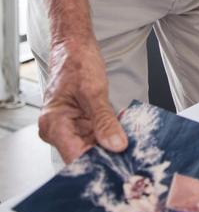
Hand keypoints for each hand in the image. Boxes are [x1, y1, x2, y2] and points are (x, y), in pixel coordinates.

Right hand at [38, 38, 127, 162]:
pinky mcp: (81, 123)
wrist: (75, 45)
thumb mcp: (94, 91)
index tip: (119, 166)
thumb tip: (116, 145)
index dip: (96, 164)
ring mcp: (70, 127)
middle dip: (107, 156)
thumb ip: (104, 120)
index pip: (74, 157)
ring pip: (92, 147)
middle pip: (83, 155)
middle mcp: (58, 130)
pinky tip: (124, 132)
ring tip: (131, 144)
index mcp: (53, 124)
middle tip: (131, 157)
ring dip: (111, 145)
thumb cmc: (77, 61)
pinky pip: (97, 135)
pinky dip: (111, 134)